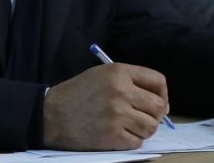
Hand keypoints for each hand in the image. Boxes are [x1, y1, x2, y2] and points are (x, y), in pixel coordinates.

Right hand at [43, 63, 169, 149]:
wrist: (51, 115)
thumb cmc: (77, 93)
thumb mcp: (102, 75)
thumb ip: (130, 81)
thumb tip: (160, 102)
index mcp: (119, 72)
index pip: (158, 81)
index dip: (163, 94)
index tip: (159, 103)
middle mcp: (121, 91)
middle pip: (158, 106)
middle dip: (156, 115)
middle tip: (145, 118)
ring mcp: (117, 114)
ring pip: (150, 126)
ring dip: (144, 129)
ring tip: (131, 127)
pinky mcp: (111, 135)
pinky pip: (136, 142)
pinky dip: (132, 141)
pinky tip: (120, 136)